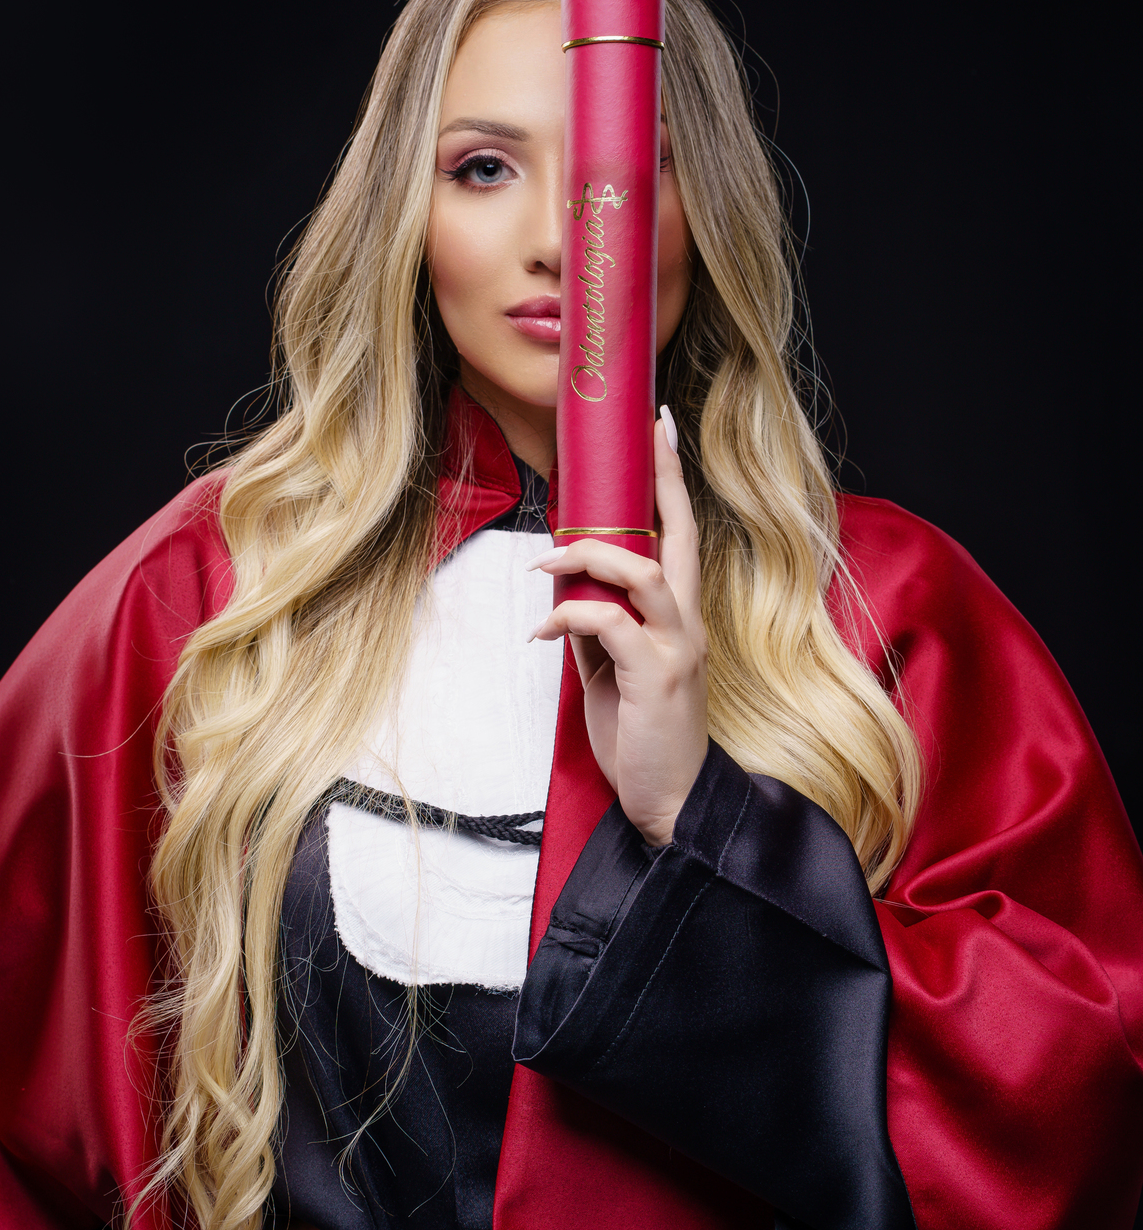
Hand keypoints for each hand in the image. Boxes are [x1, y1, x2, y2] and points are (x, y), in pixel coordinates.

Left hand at [529, 415, 707, 846]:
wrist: (667, 799)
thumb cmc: (642, 734)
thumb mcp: (613, 671)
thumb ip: (599, 627)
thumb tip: (566, 592)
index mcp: (680, 616)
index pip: (683, 534)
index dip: (672, 481)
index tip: (661, 429)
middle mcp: (688, 623)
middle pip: (680, 535)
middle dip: (660, 482)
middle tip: (642, 436)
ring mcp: (676, 648)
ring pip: (642, 573)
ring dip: (589, 557)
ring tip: (546, 561)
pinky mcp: (656, 677)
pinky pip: (609, 626)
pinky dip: (569, 618)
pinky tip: (542, 632)